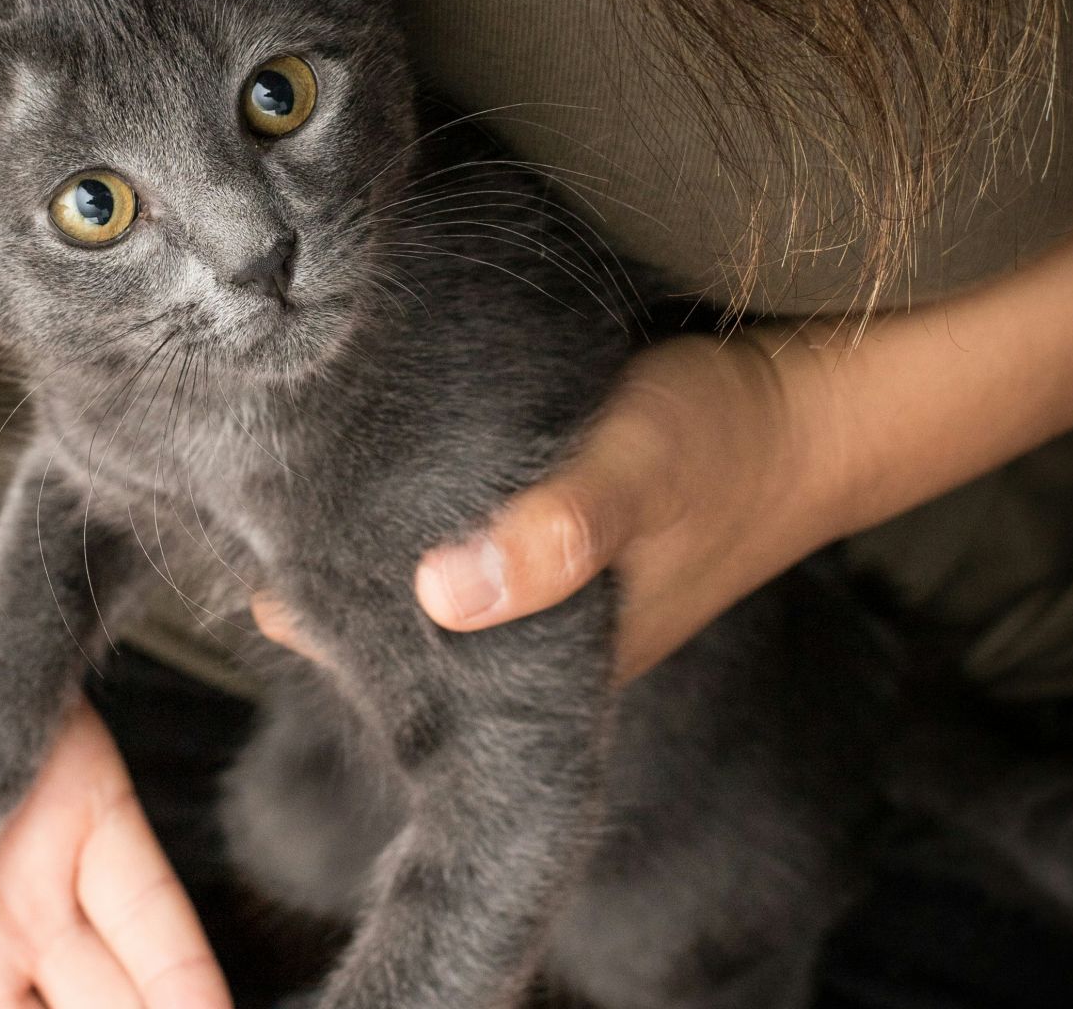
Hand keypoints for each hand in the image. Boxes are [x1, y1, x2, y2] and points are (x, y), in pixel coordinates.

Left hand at [253, 332, 833, 683]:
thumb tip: (442, 595)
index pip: (392, 665)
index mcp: (543, 666)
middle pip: (389, 623)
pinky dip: (411, 501)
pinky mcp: (540, 534)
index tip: (262, 532)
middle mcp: (528, 641)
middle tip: (260, 473)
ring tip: (292, 452)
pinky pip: (451, 534)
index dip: (319, 609)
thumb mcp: (643, 474)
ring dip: (365, 529)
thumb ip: (557, 534)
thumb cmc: (728, 441)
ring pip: (414, 575)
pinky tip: (367, 447)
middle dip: (324, 565)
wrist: (811, 407)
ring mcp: (534, 590)